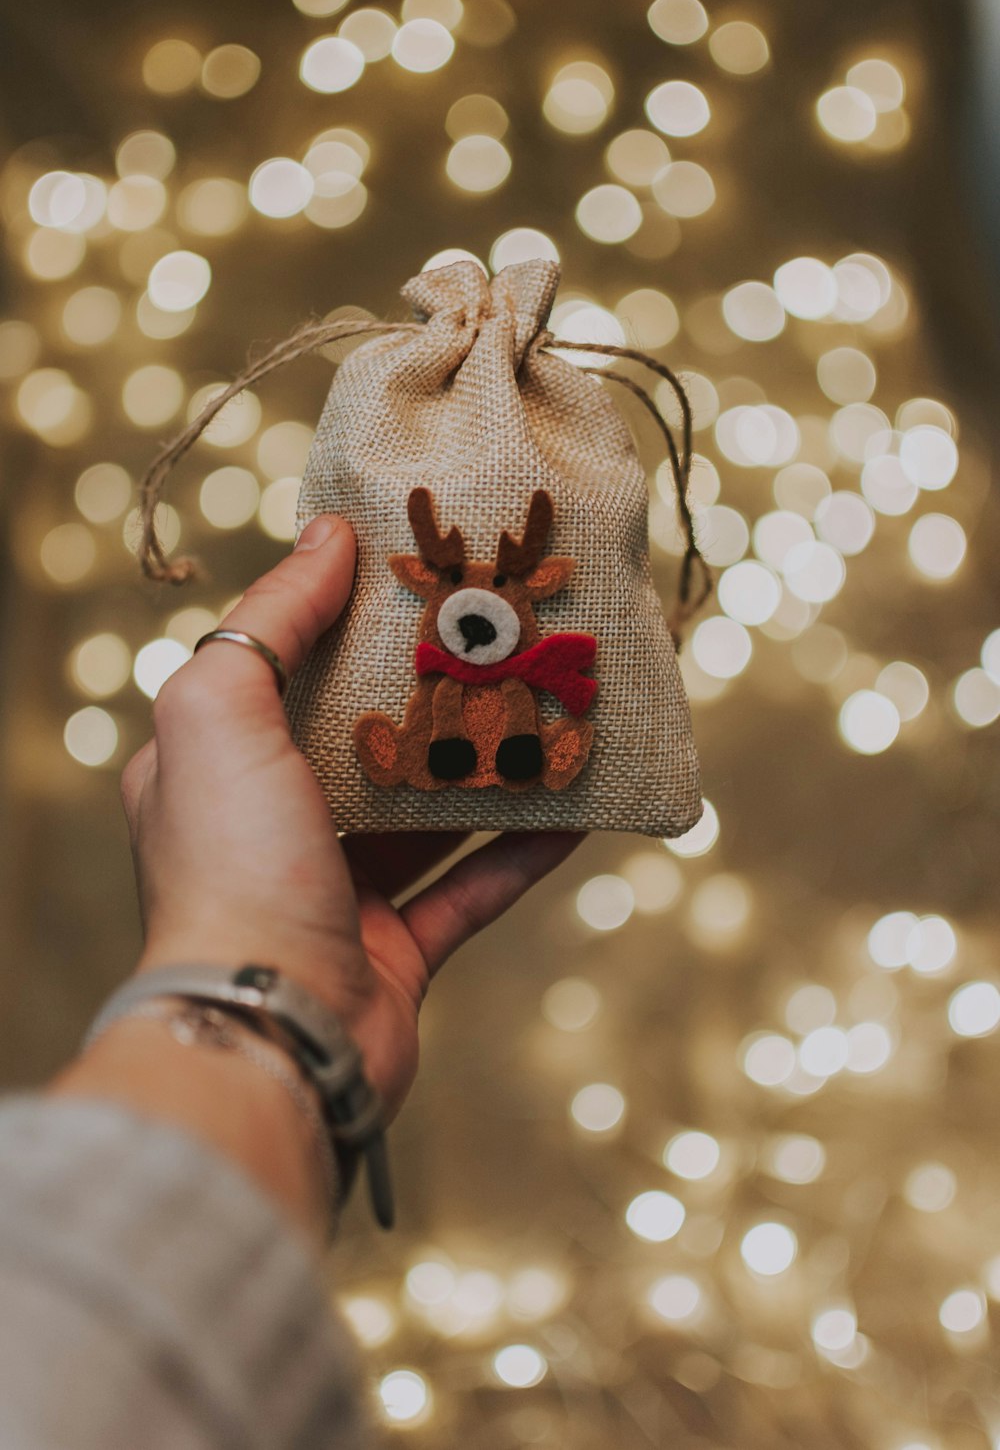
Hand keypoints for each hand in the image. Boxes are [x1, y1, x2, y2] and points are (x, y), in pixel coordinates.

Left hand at [121, 515, 582, 1122]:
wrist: (274, 1034)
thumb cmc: (232, 866)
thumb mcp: (219, 712)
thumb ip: (269, 620)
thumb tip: (329, 535)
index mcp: (209, 772)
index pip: (276, 674)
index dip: (339, 621)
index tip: (413, 574)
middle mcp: (266, 831)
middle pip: (361, 740)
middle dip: (432, 692)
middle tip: (498, 637)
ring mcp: (334, 895)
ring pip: (424, 815)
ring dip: (486, 768)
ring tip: (548, 711)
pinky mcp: (395, 952)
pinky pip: (471, 887)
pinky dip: (522, 848)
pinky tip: (577, 808)